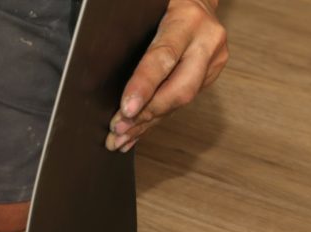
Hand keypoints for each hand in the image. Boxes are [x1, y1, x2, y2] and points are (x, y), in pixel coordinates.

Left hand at [106, 0, 228, 151]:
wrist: (198, 0)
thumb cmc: (162, 4)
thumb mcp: (145, 8)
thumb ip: (129, 30)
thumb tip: (99, 62)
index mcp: (188, 21)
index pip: (163, 58)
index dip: (144, 86)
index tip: (126, 109)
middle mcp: (206, 41)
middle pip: (179, 89)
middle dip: (146, 114)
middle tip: (118, 130)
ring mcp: (212, 61)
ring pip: (180, 101)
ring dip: (147, 123)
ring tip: (120, 138)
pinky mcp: (209, 76)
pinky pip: (179, 103)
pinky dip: (154, 120)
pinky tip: (135, 134)